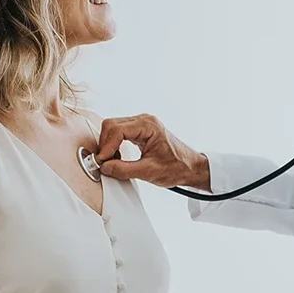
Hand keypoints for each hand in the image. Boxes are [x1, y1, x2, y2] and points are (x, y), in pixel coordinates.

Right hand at [94, 114, 210, 188]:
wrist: (190, 167)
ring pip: (113, 128)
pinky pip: (119, 132)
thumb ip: (124, 170)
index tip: (103, 161)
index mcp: (148, 126)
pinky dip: (114, 144)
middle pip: (111, 125)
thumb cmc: (177, 167)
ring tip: (113, 161)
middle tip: (105, 162)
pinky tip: (118, 157)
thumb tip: (105, 167)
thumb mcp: (149, 172)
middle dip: (105, 144)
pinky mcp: (139, 130)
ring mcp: (141, 124)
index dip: (106, 147)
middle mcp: (144, 121)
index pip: (117, 130)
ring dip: (108, 145)